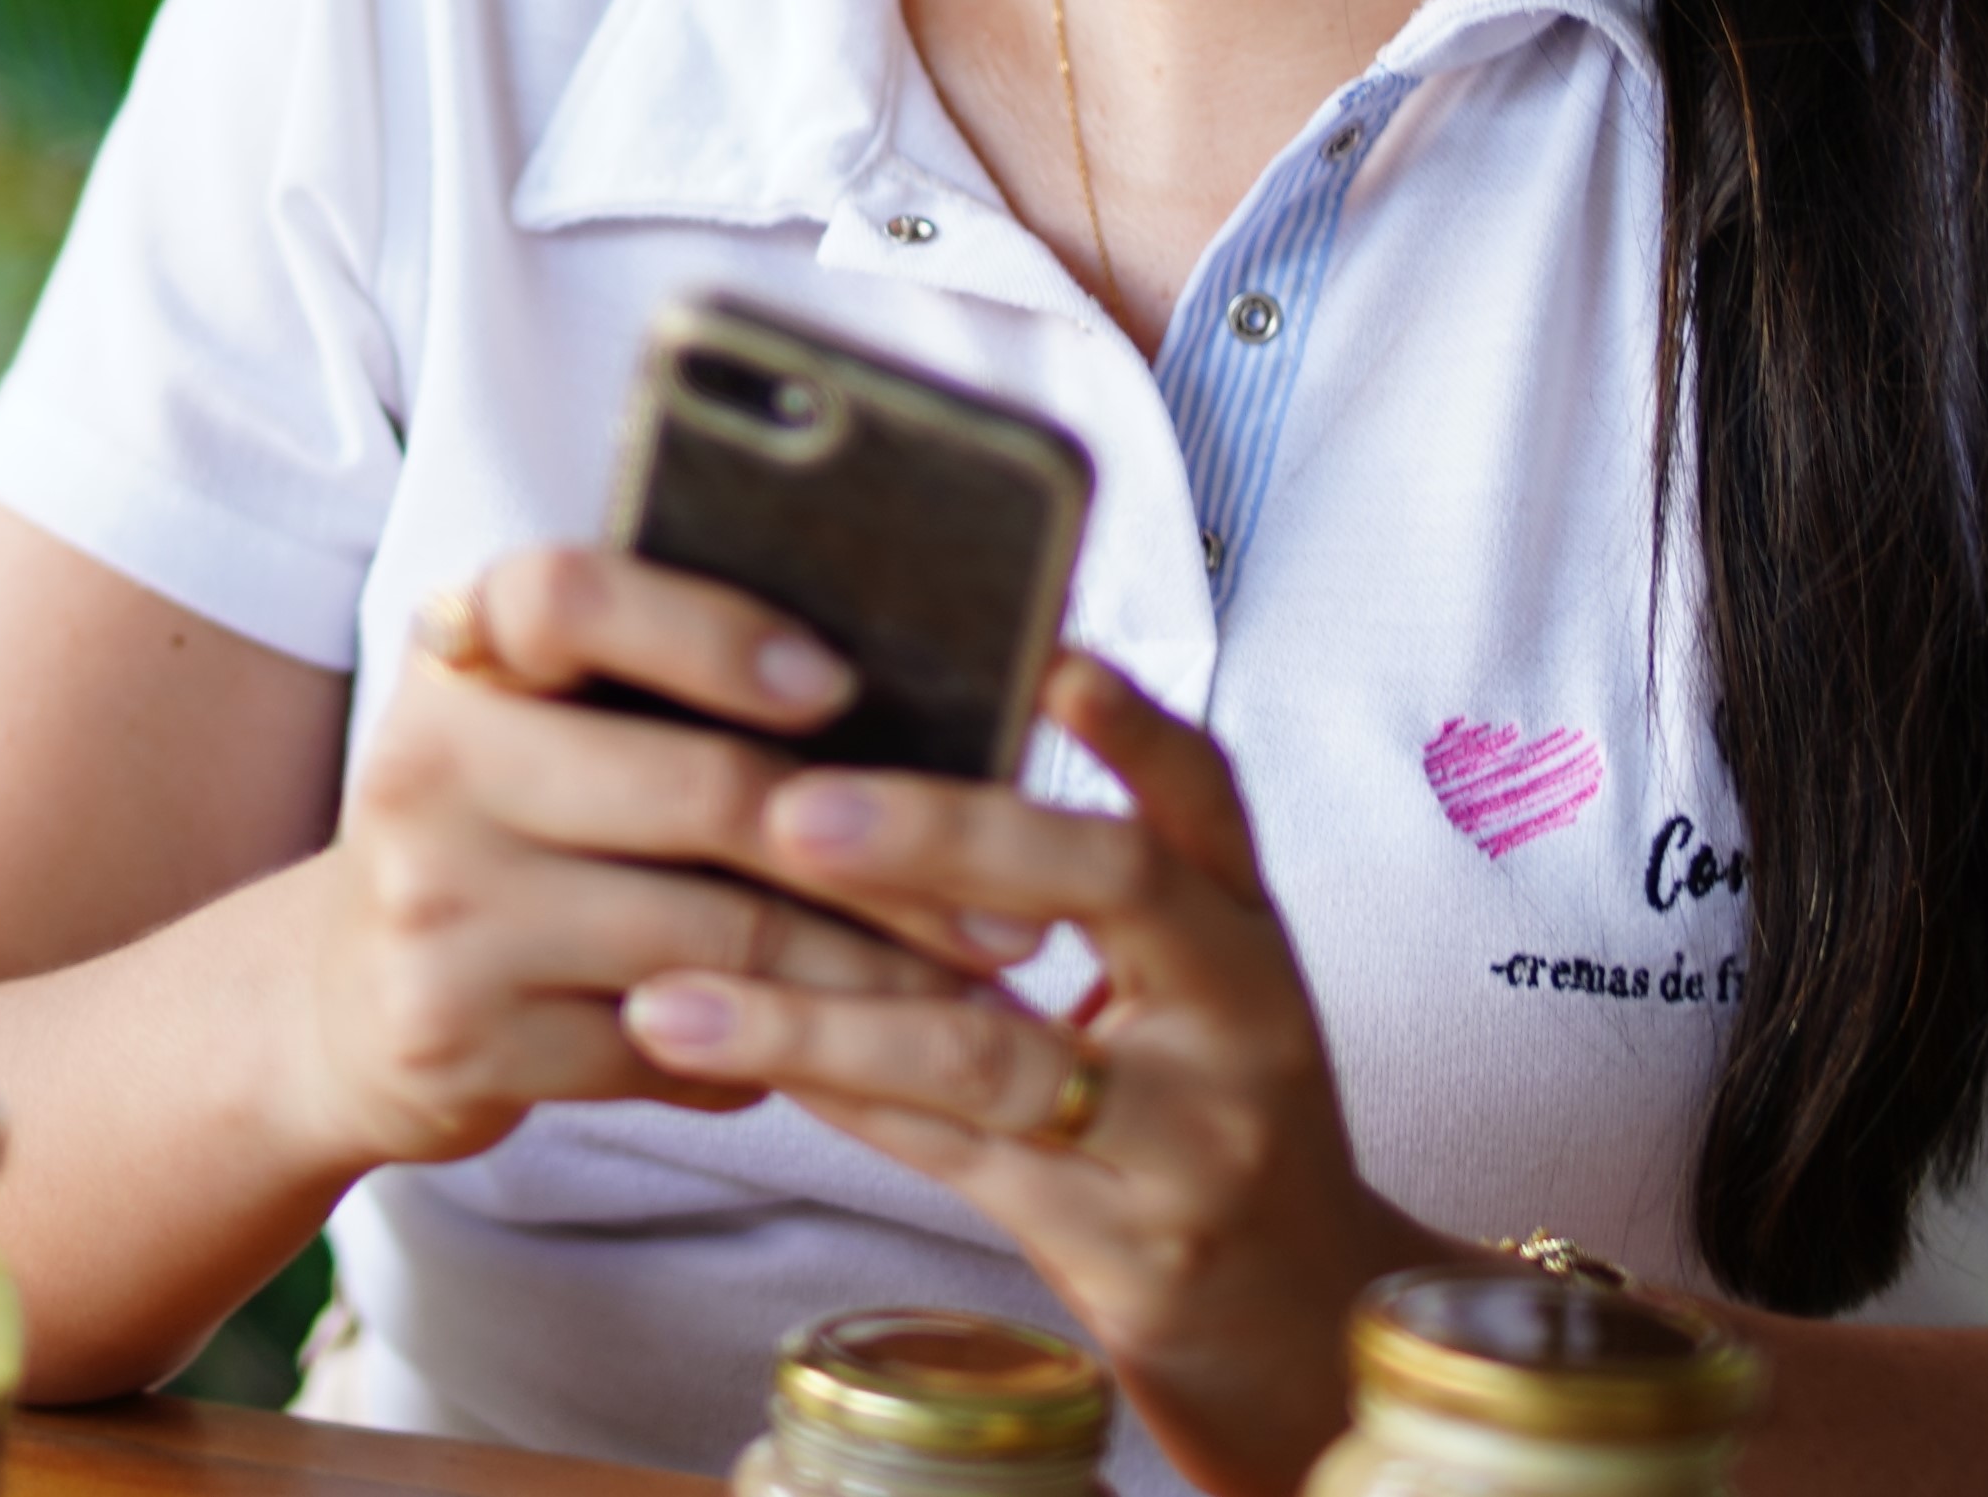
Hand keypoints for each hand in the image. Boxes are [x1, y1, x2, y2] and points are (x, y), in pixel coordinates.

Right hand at [281, 547, 977, 1178]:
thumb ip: (664, 685)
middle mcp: (429, 766)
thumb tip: (925, 684)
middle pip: (694, 791)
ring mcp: (436, 908)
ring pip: (714, 939)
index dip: (708, 632)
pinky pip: (672, 1048)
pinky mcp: (455, 1037)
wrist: (339, 999)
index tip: (837, 683)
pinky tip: (835, 1054)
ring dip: (867, 974)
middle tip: (1010, 899)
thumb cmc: (508, 831)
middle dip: (881, 854)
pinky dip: (772, 1054)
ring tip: (972, 987)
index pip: (567, 596)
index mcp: (463, 652)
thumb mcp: (542, 726)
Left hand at [612, 653, 1445, 1496]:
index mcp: (1251, 937)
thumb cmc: (1209, 1136)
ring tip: (675, 994)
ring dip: (821, 1014)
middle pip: (1112, 885)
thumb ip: (1086, 904)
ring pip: (995, 1054)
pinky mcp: (1136, 1256)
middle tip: (790, 809)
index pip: (1206, 795)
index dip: (1125, 718)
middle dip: (945, 833)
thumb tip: (877, 782)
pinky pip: (958, 1162)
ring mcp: (1198, 1146)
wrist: (1311, 1338)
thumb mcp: (1192, 1005)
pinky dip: (842, 1104)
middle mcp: (1245, 1023)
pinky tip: (742, 1066)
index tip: (1040, 649)